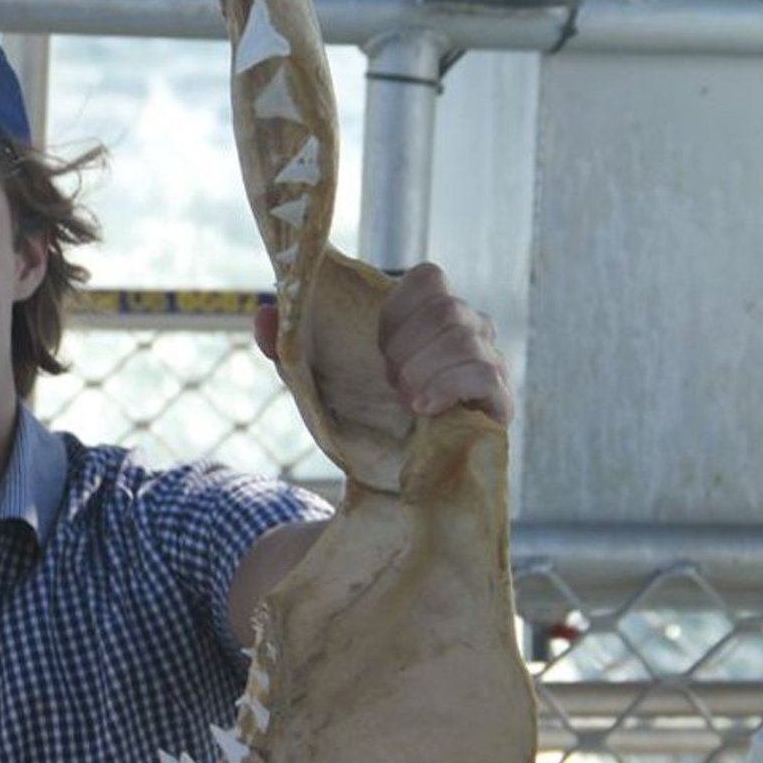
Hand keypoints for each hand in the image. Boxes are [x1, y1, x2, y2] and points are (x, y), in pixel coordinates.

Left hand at [253, 262, 512, 425]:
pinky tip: (421, 408)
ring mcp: (487, 364)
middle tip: (387, 379)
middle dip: (407, 344)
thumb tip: (263, 314)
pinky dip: (448, 385)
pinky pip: (486, 374)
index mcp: (425, 316)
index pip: (430, 278)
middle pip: (448, 307)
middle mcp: (466, 332)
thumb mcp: (316, 382)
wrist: (383, 484)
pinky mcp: (498, 402)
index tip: (375, 344)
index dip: (398, 306)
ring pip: (468, 336)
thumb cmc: (358, 421)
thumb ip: (286, 345)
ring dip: (423, 367)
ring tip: (403, 398)